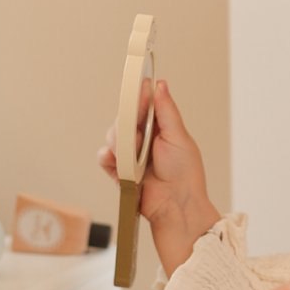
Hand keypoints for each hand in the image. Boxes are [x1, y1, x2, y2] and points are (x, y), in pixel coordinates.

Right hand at [98, 79, 219, 274]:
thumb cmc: (185, 173)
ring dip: (119, 143)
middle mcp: (143, 140)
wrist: (176, 205)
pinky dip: (107, 157)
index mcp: (159, 128)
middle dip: (128, 125)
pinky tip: (115, 161)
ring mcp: (130, 155)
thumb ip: (166, 110)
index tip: (138, 87)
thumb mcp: (179, 136)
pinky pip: (104, 158)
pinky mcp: (119, 171)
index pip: (143, 105)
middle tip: (140, 135)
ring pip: (112, 137)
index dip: (139, 97)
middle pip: (123, 120)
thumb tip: (160, 85)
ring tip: (134, 155)